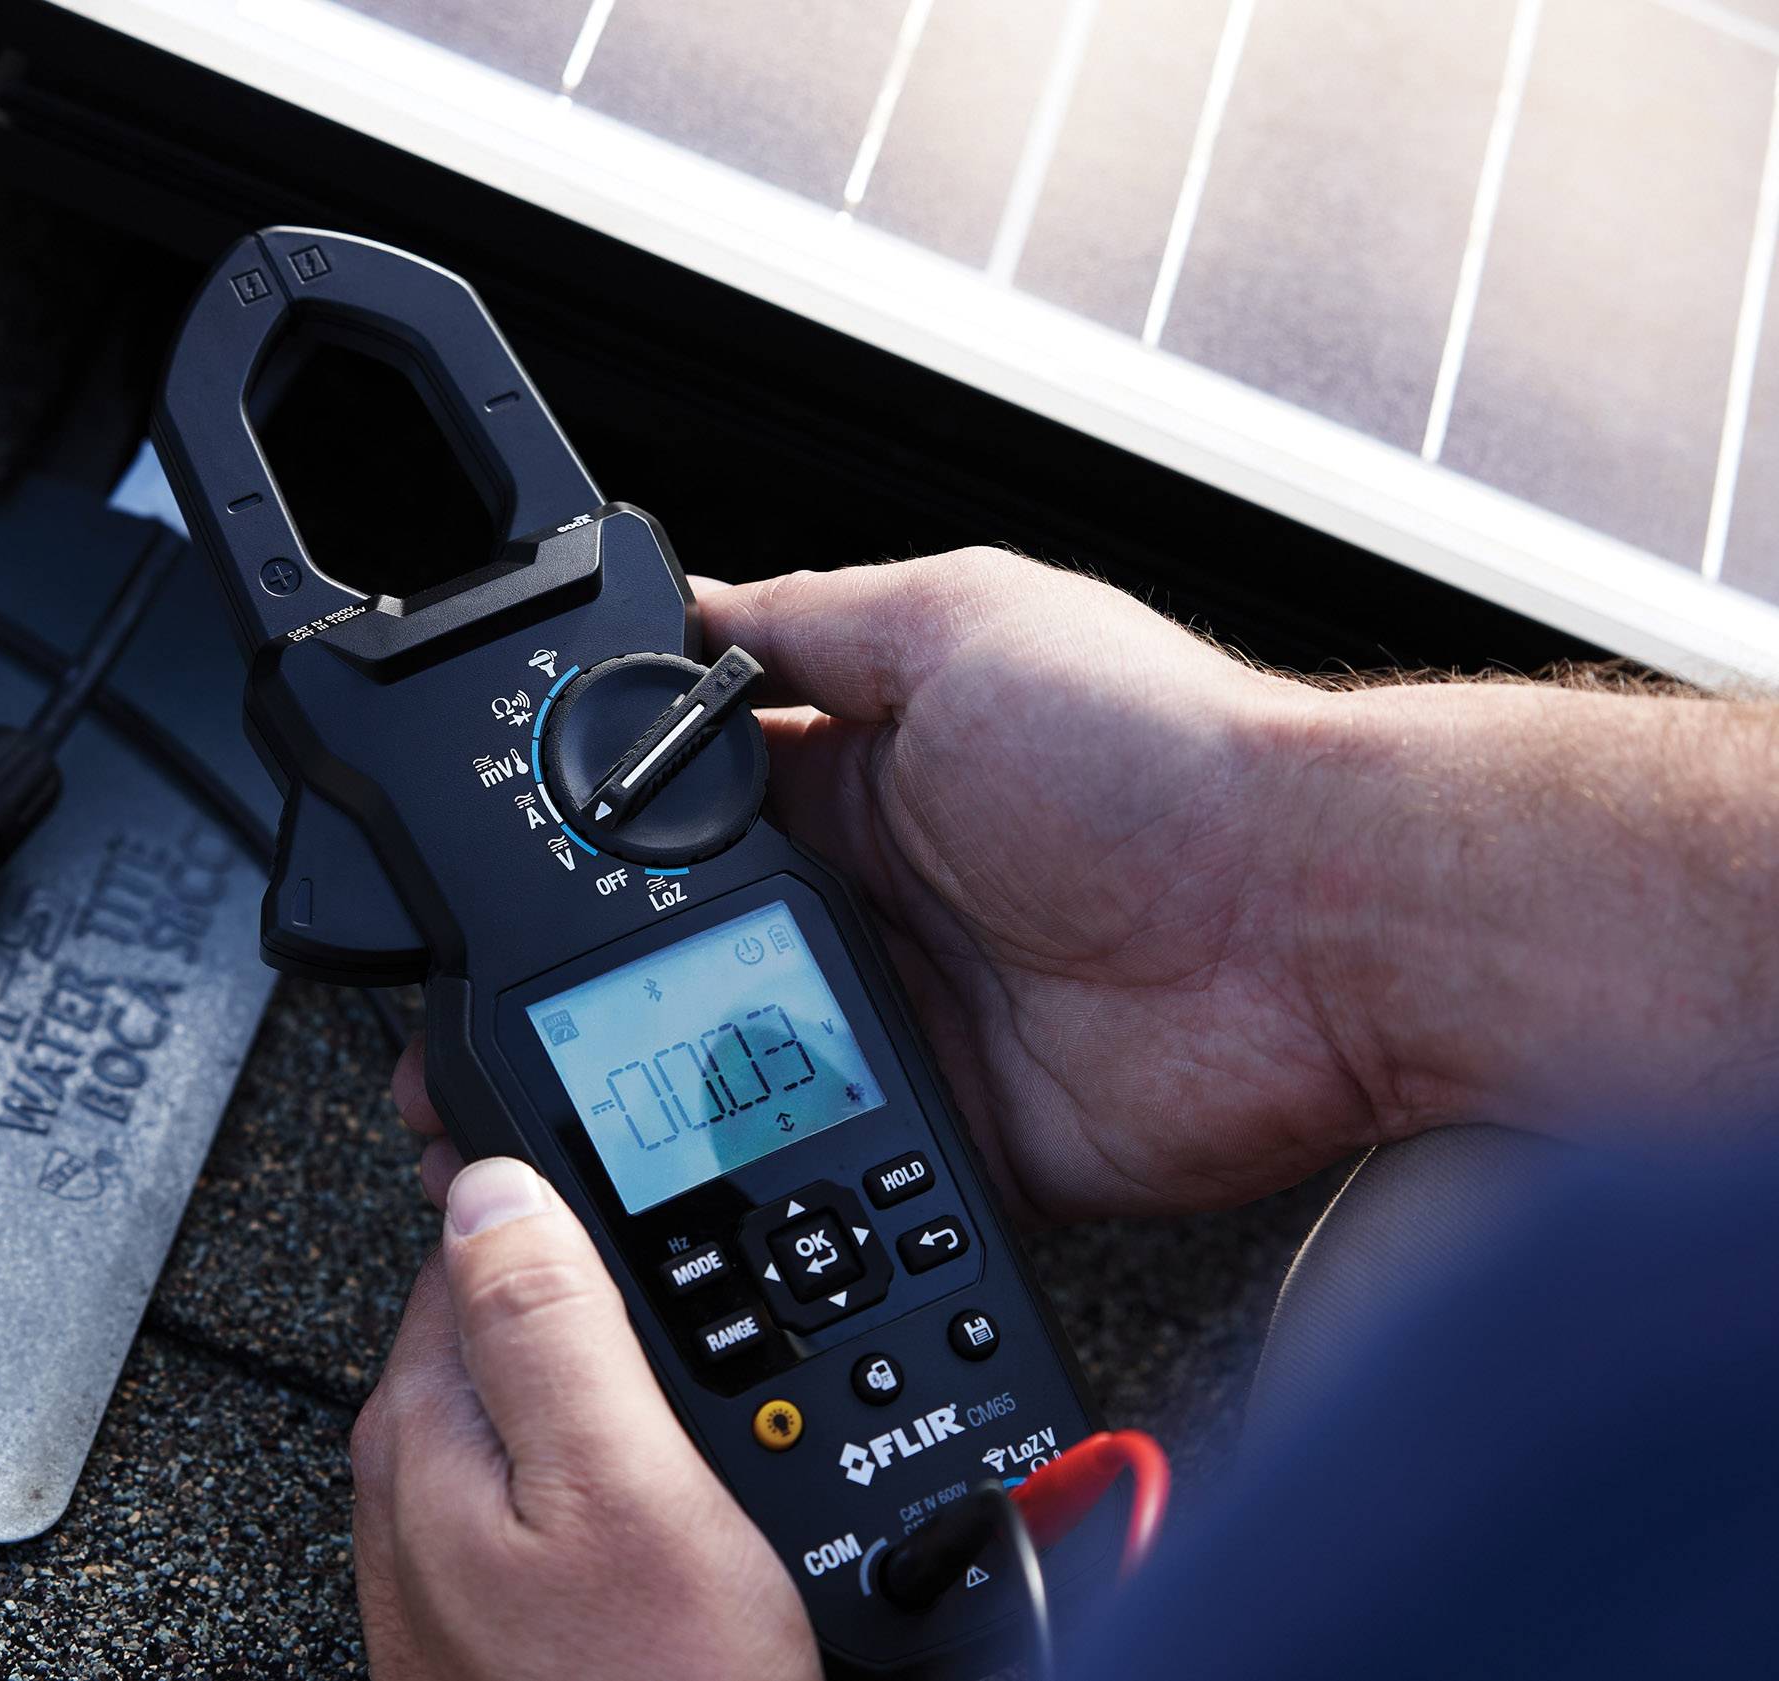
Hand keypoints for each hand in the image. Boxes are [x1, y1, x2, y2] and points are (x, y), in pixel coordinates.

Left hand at [351, 1157, 817, 1680]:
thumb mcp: (621, 1487)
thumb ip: (550, 1327)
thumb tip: (495, 1182)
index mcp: (426, 1421)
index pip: (482, 1238)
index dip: (572, 1198)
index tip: (657, 1192)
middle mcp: (415, 1480)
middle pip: (516, 1321)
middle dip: (607, 1303)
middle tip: (718, 1330)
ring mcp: (454, 1549)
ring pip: (546, 1407)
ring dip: (622, 1388)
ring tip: (713, 1414)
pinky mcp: (504, 1602)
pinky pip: (561, 1490)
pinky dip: (622, 1467)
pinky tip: (685, 1493)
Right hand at [399, 548, 1370, 1222]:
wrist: (1317, 927)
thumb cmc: (1169, 758)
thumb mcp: (965, 618)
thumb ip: (808, 621)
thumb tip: (682, 605)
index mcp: (868, 774)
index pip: (691, 808)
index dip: (600, 837)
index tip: (508, 864)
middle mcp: (883, 902)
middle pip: (696, 949)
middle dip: (605, 978)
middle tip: (502, 1008)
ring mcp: (917, 1024)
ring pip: (744, 1067)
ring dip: (675, 1080)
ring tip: (574, 1098)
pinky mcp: (956, 1136)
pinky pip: (835, 1170)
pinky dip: (777, 1176)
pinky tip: (709, 1170)